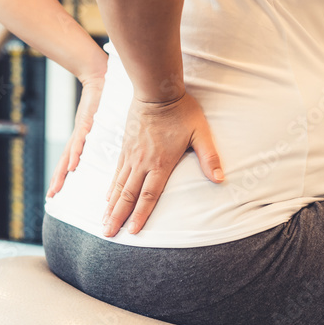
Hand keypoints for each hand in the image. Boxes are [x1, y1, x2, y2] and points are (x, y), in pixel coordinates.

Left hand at [47, 74, 105, 197]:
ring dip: (61, 172)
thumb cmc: (103, 98)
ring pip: (68, 156)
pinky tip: (72, 167)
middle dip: (58, 179)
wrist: (99, 77)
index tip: (58, 191)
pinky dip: (75, 155)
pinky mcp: (85, 123)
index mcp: (81, 137)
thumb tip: (112, 145)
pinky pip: (79, 142)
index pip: (70, 160)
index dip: (64, 175)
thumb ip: (105, 133)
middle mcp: (77, 136)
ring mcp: (80, 130)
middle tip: (51, 197)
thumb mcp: (104, 121)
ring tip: (56, 188)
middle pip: (65, 162)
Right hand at [102, 92, 223, 236]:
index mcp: (160, 163)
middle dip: (117, 217)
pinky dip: (110, 188)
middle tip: (107, 233)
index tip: (132, 232)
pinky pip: (115, 172)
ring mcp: (130, 155)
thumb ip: (209, 157)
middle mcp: (142, 162)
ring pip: (118, 186)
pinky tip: (106, 198)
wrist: (156, 90)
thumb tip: (220, 179)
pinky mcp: (124, 147)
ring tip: (103, 222)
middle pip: (127, 195)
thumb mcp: (201, 133)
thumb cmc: (181, 111)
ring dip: (110, 206)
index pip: (148, 195)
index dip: (140, 215)